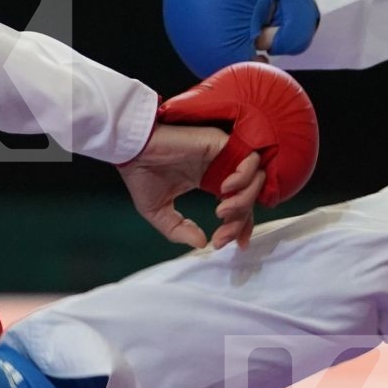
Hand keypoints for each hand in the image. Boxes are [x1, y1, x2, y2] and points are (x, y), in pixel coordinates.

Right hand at [117, 124, 265, 250]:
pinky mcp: (222, 143)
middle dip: (240, 221)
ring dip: (244, 200)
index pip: (238, 204)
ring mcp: (223, 156)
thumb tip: (202, 244)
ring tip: (223, 211)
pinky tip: (225, 189)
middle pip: (249, 196)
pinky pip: (250, 160)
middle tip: (222, 234)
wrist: (131, 151)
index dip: (242, 225)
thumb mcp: (159, 212)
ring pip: (256, 179)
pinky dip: (244, 177)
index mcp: (209, 181)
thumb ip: (179, 230)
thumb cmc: (140, 176)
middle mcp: (220, 169)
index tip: (238, 244)